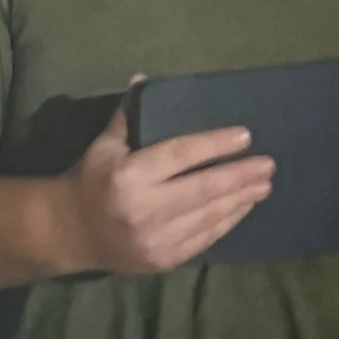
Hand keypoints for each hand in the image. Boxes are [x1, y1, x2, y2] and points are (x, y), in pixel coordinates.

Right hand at [56, 89, 273, 276]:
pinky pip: (203, 240)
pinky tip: (243, 207)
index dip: (215, 145)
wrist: (69, 235)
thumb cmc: (92, 181)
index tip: (246, 136)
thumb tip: (144, 77)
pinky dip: (226, 222)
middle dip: (240, 176)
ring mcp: (153, 241)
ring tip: (265, 185)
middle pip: (202, 190)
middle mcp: (143, 211)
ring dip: (241, 200)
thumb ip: (130, 114)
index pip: (181, 155)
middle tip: (269, 164)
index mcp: (128, 177)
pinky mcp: (161, 262)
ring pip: (208, 217)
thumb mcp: (105, 145)